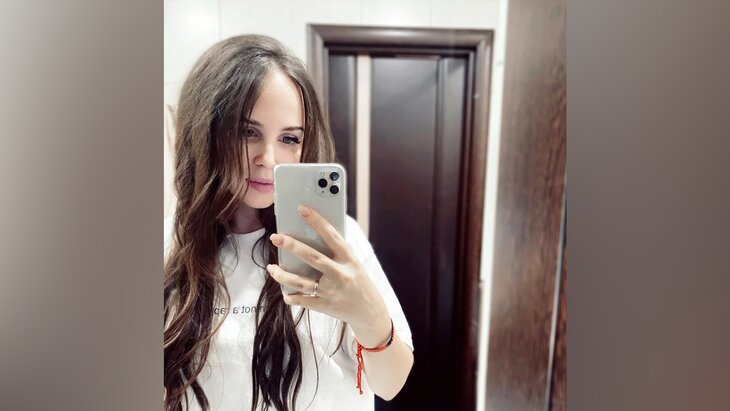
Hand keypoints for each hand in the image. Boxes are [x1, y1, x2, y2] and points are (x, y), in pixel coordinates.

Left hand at [267, 205, 390, 345]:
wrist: (370, 312)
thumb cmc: (359, 282)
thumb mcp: (354, 264)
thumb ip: (338, 252)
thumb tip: (314, 234)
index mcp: (349, 259)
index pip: (332, 236)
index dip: (317, 222)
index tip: (302, 209)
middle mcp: (340, 274)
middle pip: (313, 258)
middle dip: (293, 246)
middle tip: (276, 237)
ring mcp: (332, 291)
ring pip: (302, 282)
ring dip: (283, 275)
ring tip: (271, 268)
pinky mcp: (325, 306)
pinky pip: (303, 301)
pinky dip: (291, 297)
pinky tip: (284, 292)